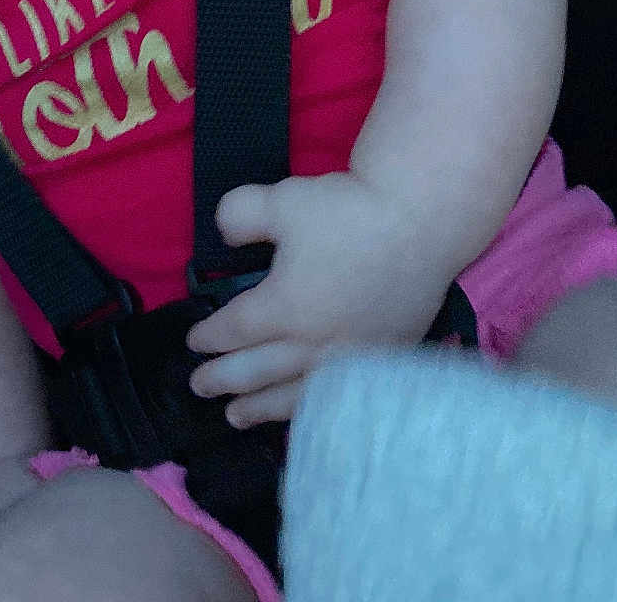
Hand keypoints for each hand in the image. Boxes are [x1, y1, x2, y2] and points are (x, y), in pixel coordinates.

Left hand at [185, 170, 457, 426]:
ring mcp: (350, 357)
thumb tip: (224, 236)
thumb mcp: (281, 200)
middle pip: (257, 371)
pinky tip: (301, 411)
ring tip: (236, 417)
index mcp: (284, 307)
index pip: (235, 330)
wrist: (421, 221)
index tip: (195, 340)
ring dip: (260, 407)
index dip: (210, 336)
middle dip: (223, 379)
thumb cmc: (349, 209)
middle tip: (200, 386)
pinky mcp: (382, 359)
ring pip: (294, 394)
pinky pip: (337, 397)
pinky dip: (310, 409)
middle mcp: (314, 342)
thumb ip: (238, 215)